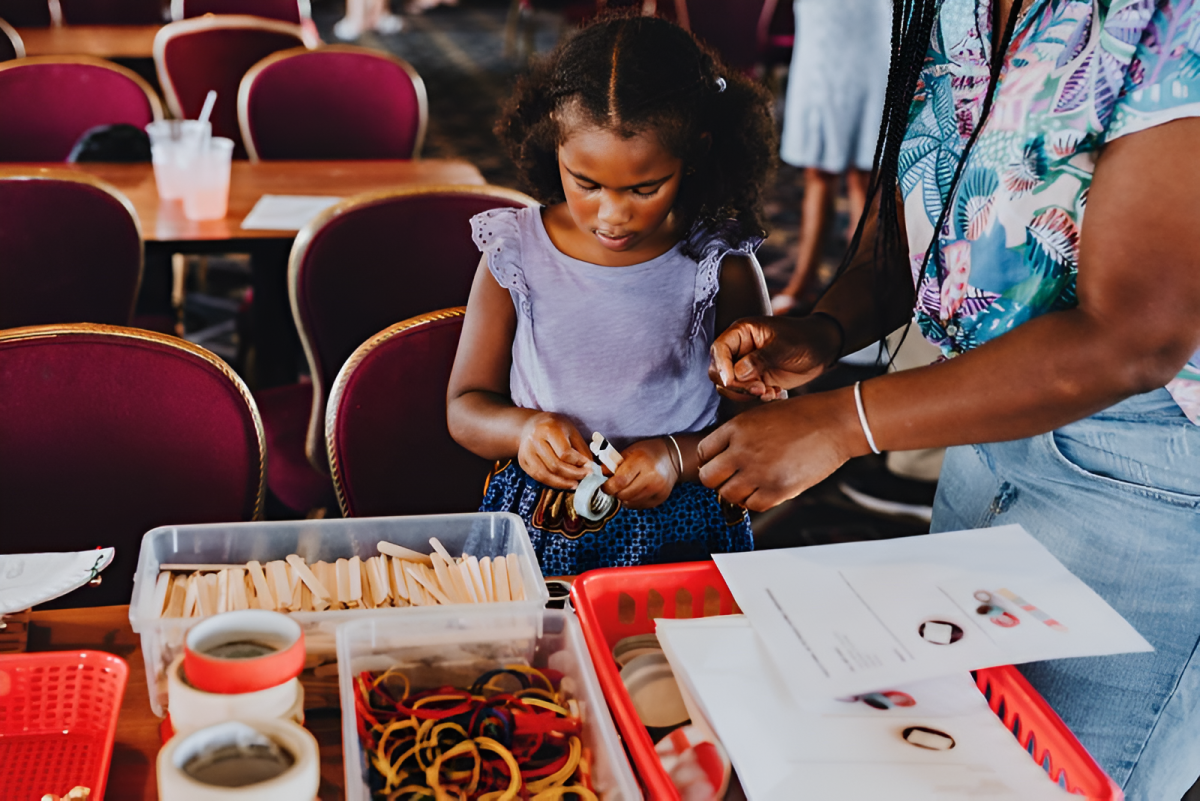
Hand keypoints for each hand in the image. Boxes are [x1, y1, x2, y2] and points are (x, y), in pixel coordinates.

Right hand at [517, 413, 592, 489]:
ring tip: (575, 484)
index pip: (565, 452)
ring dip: (562, 483)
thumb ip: (581, 449)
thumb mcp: (571, 431)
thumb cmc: (555, 427)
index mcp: (549, 428)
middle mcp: (534, 439)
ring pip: (545, 474)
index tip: (589, 466)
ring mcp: (526, 451)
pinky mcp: (523, 461)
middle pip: (555, 465)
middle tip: (584, 477)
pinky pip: (538, 477)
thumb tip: (590, 468)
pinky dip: (552, 482)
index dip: (578, 462)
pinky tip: (562, 483)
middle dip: (573, 475)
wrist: (531, 425)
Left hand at [602, 438, 678, 508]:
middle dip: (615, 492)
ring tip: (625, 487)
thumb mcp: (630, 451)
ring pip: (630, 502)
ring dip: (623, 497)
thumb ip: (613, 464)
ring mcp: (657, 490)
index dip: (608, 486)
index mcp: (641, 462)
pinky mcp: (660, 499)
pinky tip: (634, 492)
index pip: (619, 481)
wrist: (672, 458)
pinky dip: (632, 501)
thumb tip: (598, 474)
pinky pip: (639, 506)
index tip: (604, 485)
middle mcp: (651, 478)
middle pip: (624, 494)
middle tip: (614, 486)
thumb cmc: (648, 452)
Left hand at [697, 389, 865, 510]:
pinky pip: (753, 505)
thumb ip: (738, 433)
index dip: (709, 460)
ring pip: (728, 495)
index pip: (703, 452)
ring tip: (750, 484)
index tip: (719, 464)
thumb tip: (722, 454)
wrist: (834, 423)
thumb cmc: (802, 415)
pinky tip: (765, 489)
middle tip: (730, 478)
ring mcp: (759, 472)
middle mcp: (742, 451)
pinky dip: (756, 501)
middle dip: (717, 480)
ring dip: (736, 492)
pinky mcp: (778, 489)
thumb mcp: (761, 413)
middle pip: (708, 478)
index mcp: (736, 428)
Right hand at [709, 314, 842, 400]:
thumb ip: (760, 358)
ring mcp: (745, 365)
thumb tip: (736, 373)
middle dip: (735, 384)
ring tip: (770, 392)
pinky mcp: (754, 379)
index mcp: (742, 332)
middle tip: (759, 389)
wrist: (822, 348)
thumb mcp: (784, 347)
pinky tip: (776, 393)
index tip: (731, 381)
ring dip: (746, 393)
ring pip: (729, 385)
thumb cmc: (804, 339)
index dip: (721, 366)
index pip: (719, 349)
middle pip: (718, 371)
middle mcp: (739, 349)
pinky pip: (744, 393)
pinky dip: (757, 397)